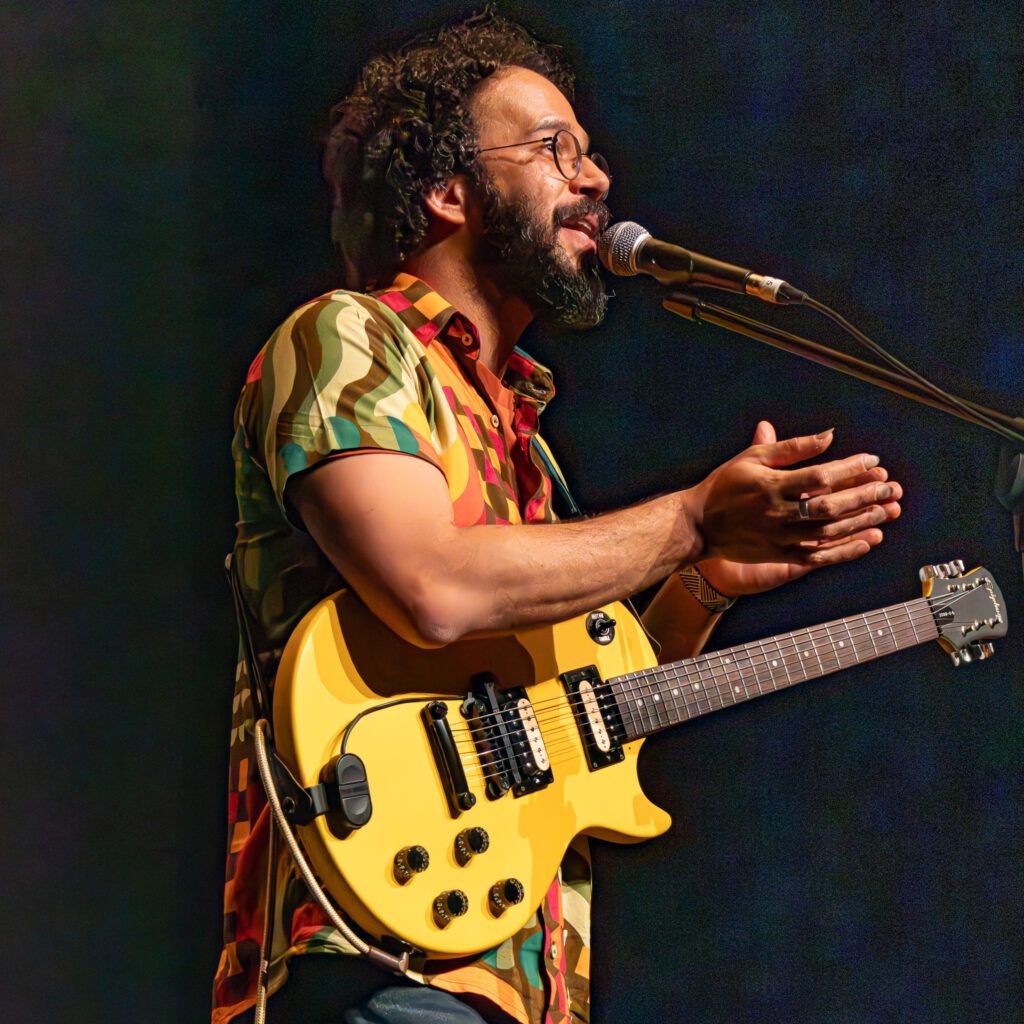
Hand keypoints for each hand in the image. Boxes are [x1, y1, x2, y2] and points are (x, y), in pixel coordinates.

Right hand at [691, 421, 901, 594]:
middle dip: (865, 496)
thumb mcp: (753, 458)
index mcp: (771, 485)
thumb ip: (792, 448)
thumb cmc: (725, 485)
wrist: (698, 525)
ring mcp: (780, 538)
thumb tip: (829, 435)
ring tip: (888, 511)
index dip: (850, 469)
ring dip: (861, 522)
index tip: (872, 461)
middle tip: (891, 488)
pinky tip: (867, 541)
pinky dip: (844, 550)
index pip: (820, 476)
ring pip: (829, 532)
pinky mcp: (779, 555)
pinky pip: (818, 555)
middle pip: (831, 506)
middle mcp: (778, 513)